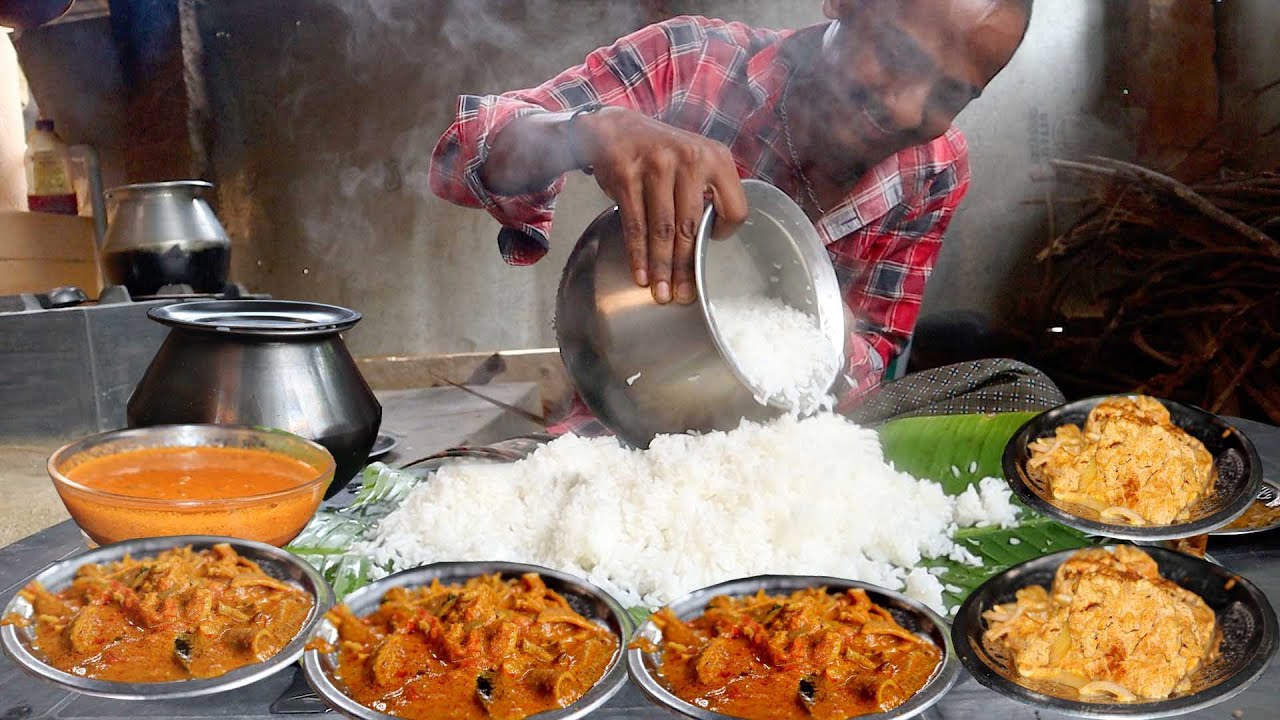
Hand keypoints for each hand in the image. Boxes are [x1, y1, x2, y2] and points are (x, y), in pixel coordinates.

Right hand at [576, 107, 748, 303]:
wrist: (615, 128)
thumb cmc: (661, 154)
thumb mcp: (695, 160)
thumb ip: (708, 192)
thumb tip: (710, 241)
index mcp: (716, 157)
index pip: (734, 208)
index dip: (725, 234)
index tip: (711, 248)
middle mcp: (690, 159)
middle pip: (692, 227)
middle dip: (687, 268)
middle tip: (684, 295)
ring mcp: (657, 166)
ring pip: (663, 230)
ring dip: (662, 267)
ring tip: (662, 293)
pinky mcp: (627, 175)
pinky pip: (635, 225)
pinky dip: (638, 254)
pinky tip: (641, 274)